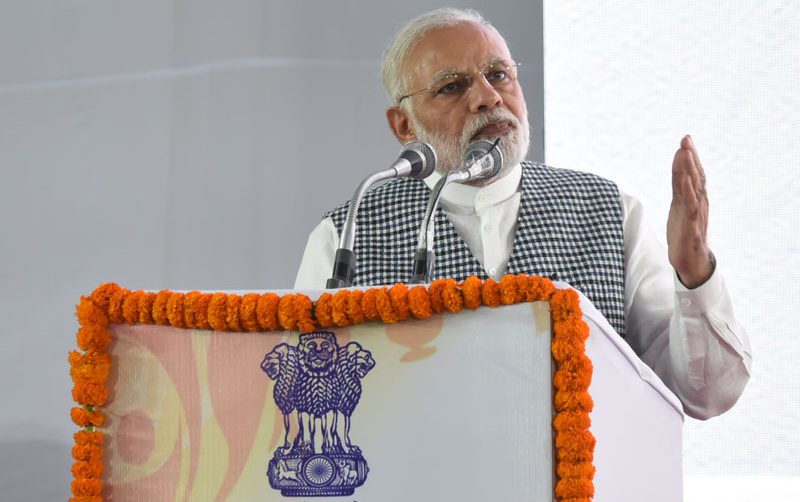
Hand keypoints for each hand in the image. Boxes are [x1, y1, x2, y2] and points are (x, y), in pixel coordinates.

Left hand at [667, 135, 714, 287]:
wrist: (690, 259)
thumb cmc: (684, 231)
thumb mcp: (679, 206)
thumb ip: (679, 188)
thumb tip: (679, 170)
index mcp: (695, 197)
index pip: (693, 173)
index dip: (689, 156)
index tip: (685, 139)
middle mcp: (699, 202)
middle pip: (696, 176)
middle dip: (691, 157)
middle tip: (686, 139)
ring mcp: (696, 213)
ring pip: (695, 188)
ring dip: (690, 169)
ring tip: (686, 153)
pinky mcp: (692, 226)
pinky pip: (691, 207)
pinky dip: (688, 192)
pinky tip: (685, 180)